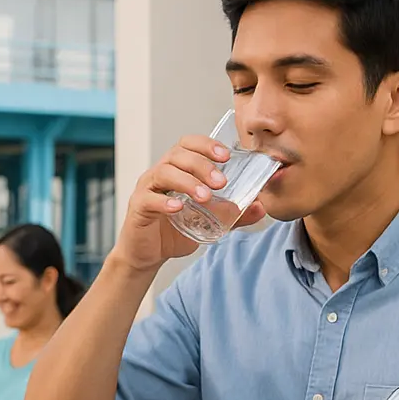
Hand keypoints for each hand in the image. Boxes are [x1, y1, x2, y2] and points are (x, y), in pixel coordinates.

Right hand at [107, 135, 266, 272]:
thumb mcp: (208, 221)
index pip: (188, 144)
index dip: (206, 145)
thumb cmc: (173, 231)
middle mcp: (159, 174)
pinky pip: (149, 198)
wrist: (148, 254)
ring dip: (188, 182)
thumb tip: (260, 207)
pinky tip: (178, 208)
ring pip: (164, 172)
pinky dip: (164, 201)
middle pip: (178, 155)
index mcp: (176, 169)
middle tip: (221, 182)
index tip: (226, 155)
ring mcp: (146, 189)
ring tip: (205, 197)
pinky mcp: (138, 207)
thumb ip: (232, 213)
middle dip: (202, 165)